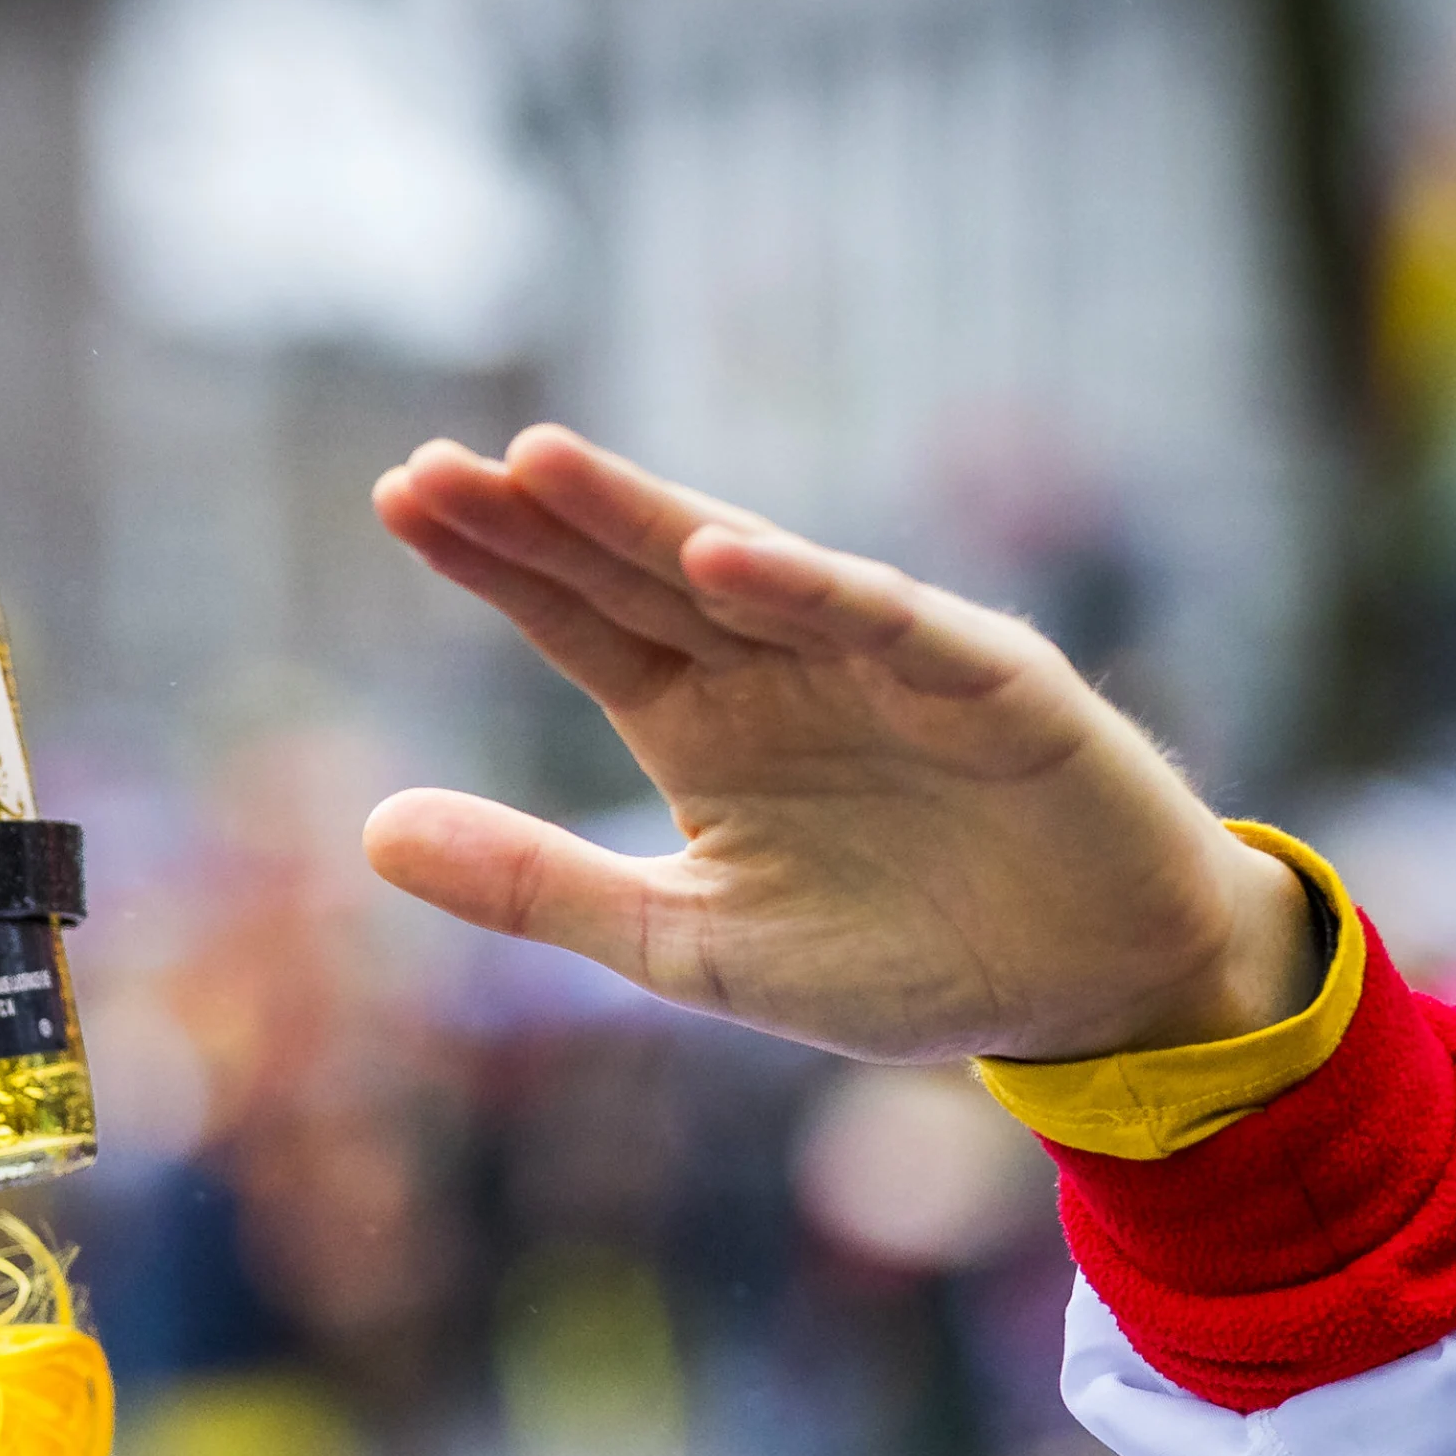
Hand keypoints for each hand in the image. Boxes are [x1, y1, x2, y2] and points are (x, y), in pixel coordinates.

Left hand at [365, 427, 1314, 1064]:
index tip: (397, 499)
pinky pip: (884, 621)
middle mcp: (779, 666)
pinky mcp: (984, 678)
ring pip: (747, 567)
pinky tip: (723, 553)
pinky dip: (808, 589)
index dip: (494, 561)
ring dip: (648, 515)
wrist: (1088, 990)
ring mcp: (880, 658)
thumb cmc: (898, 956)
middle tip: (429, 465)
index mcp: (702, 722)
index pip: (576, 620)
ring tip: (542, 464)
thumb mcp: (687, 943)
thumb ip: (538, 885)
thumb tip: (368, 832)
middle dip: (541, 518)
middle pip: (637, 572)